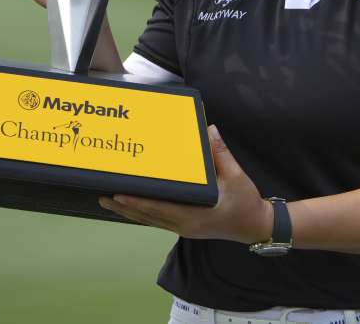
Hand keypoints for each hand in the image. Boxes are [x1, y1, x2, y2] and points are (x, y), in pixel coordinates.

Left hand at [98, 125, 272, 243]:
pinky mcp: (184, 226)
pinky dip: (141, 213)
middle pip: (149, 216)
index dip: (139, 203)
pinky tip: (129, 206)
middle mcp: (185, 225)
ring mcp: (183, 228)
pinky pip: (157, 220)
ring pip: (150, 220)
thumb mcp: (237, 177)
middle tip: (103, 195)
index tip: (121, 195)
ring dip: (128, 211)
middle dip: (125, 207)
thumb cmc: (246, 203)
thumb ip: (221, 154)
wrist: (256, 226)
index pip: (161, 209)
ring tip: (108, 200)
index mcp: (196, 216)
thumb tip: (210, 130)